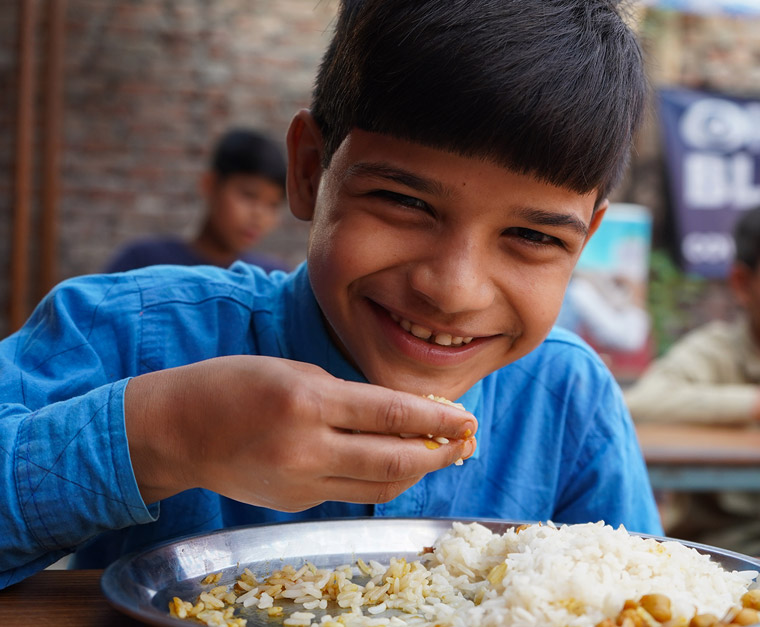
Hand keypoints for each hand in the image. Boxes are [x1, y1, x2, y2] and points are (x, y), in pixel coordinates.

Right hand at [124, 355, 476, 509]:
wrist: (176, 431)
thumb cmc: (234, 386)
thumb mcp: (294, 372)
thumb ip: (350, 397)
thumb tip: (405, 415)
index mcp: (308, 402)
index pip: (391, 416)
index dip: (437, 420)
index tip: (468, 418)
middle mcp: (307, 448)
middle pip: (395, 460)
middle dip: (439, 452)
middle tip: (466, 442)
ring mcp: (301, 482)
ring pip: (379, 485)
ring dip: (418, 471)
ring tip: (442, 454)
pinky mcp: (296, 502)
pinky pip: (352, 490)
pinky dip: (381, 478)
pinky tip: (398, 462)